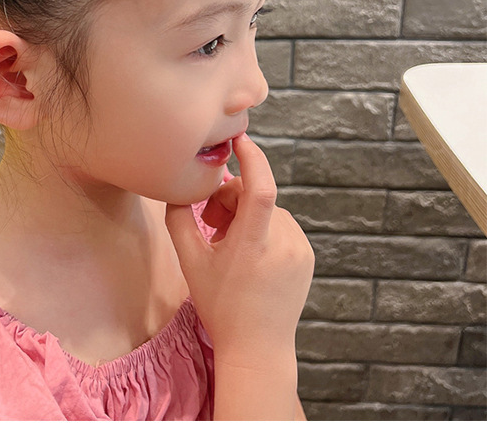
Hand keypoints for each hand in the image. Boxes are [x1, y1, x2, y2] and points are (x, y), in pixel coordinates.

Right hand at [165, 134, 314, 364]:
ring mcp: (300, 249)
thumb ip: (179, 218)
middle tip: (211, 223)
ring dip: (245, 214)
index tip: (239, 138)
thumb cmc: (220, 305)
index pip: (261, 189)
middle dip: (230, 199)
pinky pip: (281, 223)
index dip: (252, 158)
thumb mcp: (190, 262)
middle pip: (254, 197)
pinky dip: (262, 226)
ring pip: (267, 208)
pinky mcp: (307, 254)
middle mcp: (283, 244)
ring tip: (228, 242)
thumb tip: (179, 186)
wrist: (258, 347)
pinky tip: (249, 252)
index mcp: (253, 245)